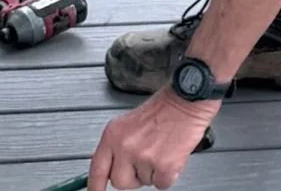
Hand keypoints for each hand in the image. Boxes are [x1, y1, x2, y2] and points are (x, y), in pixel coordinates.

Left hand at [88, 88, 218, 189]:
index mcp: (113, 134)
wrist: (186, 100)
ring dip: (153, 172)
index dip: (94, 186)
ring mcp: (143, 157)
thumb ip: (118, 146)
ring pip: (144, 183)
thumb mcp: (129, 123)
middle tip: (144, 159)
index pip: (97, 168)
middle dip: (133, 177)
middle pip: (120, 182)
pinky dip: (168, 175)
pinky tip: (170, 155)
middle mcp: (125, 146)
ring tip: (160, 149)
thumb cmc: (162, 108)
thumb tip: (112, 168)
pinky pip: (161, 184)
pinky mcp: (163, 166)